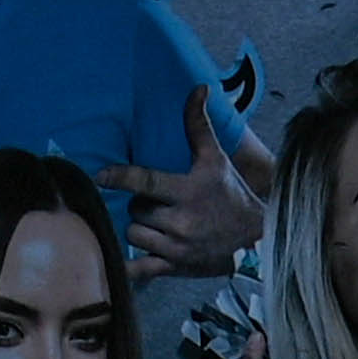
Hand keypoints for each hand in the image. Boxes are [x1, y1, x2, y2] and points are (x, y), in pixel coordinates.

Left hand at [107, 82, 268, 280]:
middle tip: (153, 203)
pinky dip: (127, 266)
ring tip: (152, 223)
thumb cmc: (230, 193)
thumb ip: (199, 124)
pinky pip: (140, 269)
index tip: (101, 175)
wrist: (256, 236)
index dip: (119, 177)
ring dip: (138, 227)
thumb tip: (198, 88)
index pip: (144, 182)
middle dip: (139, 205)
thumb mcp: (215, 158)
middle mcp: (182, 221)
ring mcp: (177, 248)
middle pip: (136, 210)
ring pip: (134, 234)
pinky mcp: (175, 267)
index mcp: (189, 191)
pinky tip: (117, 260)